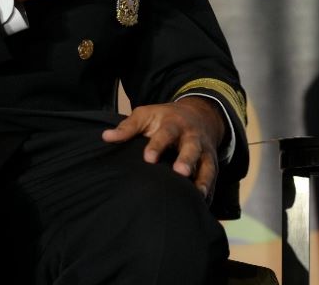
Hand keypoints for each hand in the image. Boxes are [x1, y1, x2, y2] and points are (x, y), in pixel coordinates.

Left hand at [102, 98, 224, 198]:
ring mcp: (204, 150)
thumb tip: (106, 137)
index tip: (148, 158)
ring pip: (207, 165)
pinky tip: (203, 205)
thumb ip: (128, 127)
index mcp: (174, 124)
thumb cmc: (165, 118)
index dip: (158, 145)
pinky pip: (213, 178)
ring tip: (197, 194)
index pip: (166, 133)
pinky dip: (210, 191)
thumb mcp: (146, 115)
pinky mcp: (211, 163)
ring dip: (203, 178)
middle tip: (180, 172)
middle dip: (187, 159)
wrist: (199, 114)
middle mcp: (192, 137)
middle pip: (191, 148)